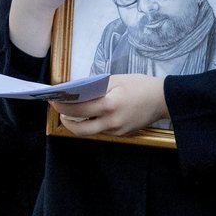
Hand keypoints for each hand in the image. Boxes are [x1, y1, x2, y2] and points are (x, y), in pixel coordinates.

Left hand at [53, 75, 167, 136]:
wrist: (162, 99)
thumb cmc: (140, 85)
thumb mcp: (117, 80)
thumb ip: (96, 86)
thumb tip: (77, 91)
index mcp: (109, 105)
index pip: (79, 109)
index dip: (63, 106)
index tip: (53, 100)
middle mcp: (111, 122)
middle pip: (80, 128)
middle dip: (66, 121)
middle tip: (60, 111)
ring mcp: (116, 131)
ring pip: (90, 132)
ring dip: (78, 124)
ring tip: (72, 113)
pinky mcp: (121, 135)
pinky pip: (101, 130)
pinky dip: (93, 123)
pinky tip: (92, 114)